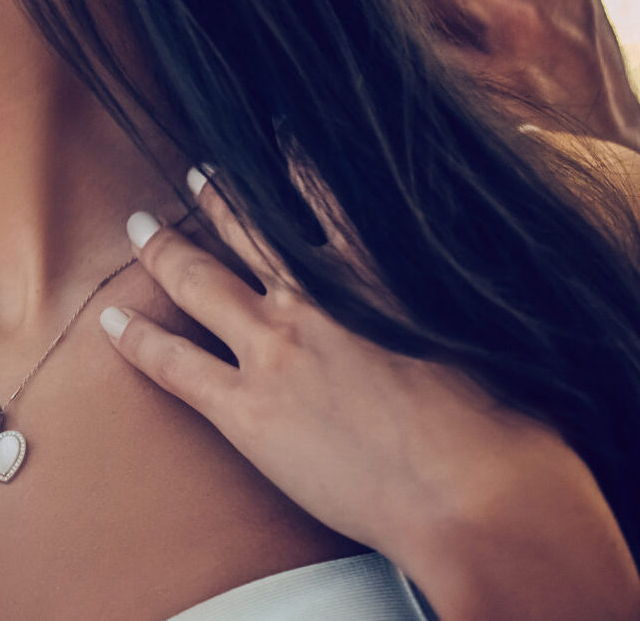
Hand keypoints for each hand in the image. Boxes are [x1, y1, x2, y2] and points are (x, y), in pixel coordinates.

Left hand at [105, 167, 639, 620]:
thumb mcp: (504, 317)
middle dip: (217, 195)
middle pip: (248, 227)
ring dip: (165, 247)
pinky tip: (110, 319)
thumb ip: (476, 257)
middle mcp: (315, 295)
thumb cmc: (518, 425)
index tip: (274, 134)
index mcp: (379, 268)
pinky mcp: (246, 411)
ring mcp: (274, 350)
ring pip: (198, 279)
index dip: (292, 158)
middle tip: (196, 171)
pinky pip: (173, 364)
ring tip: (141, 224)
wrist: (485, 505)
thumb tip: (530, 155)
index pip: (322, 190)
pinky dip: (136, 339)